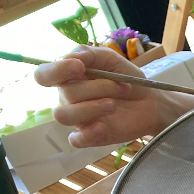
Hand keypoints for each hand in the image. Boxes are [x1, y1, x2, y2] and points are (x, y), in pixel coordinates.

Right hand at [35, 47, 159, 147]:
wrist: (150, 102)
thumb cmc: (126, 78)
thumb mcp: (111, 59)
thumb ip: (89, 54)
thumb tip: (71, 57)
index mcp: (68, 77)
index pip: (43, 75)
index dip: (56, 70)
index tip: (79, 66)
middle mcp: (67, 98)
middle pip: (65, 94)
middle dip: (96, 88)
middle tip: (120, 87)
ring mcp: (78, 118)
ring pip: (63, 116)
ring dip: (90, 108)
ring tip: (113, 105)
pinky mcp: (89, 136)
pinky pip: (75, 139)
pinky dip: (87, 134)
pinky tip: (103, 126)